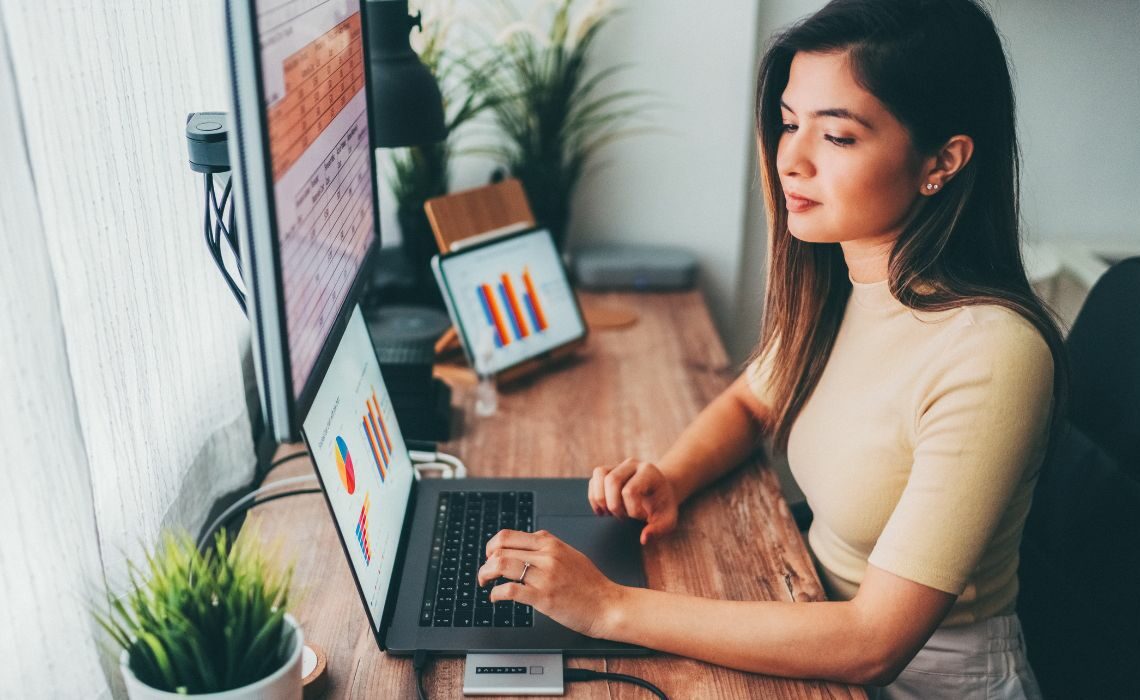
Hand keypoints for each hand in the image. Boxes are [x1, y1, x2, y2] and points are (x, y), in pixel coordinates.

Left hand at [478, 529, 625, 638]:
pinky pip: (510, 590)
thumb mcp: (570, 554)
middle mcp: (546, 556)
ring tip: (485, 583)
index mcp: (550, 543)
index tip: (490, 556)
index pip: (508, 535)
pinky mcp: (543, 597)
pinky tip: (496, 598)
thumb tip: (526, 544)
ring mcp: (544, 576)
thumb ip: (548, 547)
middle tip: (484, 573)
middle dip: (485, 562)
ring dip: (485, 575)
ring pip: (501, 566)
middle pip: (500, 549)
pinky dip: (496, 594)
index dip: (492, 546)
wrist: (607, 605)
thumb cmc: (591, 584)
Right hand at [588, 458, 678, 544]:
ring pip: (599, 474)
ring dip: (600, 498)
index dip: (632, 510)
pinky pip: (593, 480)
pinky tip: (603, 510)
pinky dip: (594, 497)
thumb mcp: (668, 519)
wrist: (660, 492)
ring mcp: (618, 465)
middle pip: (612, 480)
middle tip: (623, 517)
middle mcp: (632, 464)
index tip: (642, 517)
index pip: (630, 490)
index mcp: (649, 472)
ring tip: (609, 513)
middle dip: (613, 504)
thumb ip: (659, 529)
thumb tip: (643, 538)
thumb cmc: (662, 506)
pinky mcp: (607, 472)